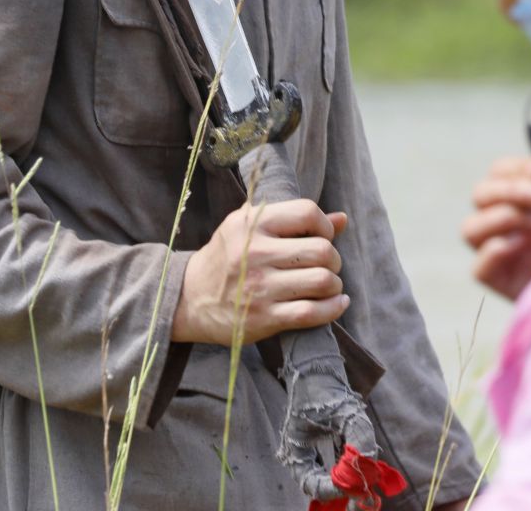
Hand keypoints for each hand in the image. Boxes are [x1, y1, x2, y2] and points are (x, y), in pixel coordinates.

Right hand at [173, 199, 349, 344]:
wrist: (188, 298)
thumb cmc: (227, 257)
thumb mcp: (249, 228)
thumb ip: (294, 220)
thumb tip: (342, 219)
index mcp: (251, 224)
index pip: (307, 213)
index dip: (325, 226)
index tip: (322, 237)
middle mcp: (255, 253)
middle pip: (322, 250)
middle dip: (334, 259)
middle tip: (327, 266)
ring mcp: (260, 288)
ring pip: (322, 281)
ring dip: (334, 284)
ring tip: (328, 285)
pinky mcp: (264, 318)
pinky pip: (312, 313)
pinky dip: (333, 308)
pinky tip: (337, 303)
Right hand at [461, 129, 530, 300]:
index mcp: (526, 198)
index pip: (497, 173)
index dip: (514, 168)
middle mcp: (511, 223)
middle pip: (480, 195)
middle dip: (512, 190)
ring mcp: (507, 254)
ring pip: (470, 229)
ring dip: (503, 217)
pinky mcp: (508, 284)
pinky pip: (479, 269)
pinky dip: (496, 252)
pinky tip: (529, 243)